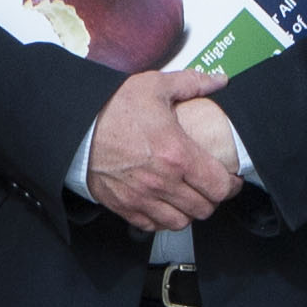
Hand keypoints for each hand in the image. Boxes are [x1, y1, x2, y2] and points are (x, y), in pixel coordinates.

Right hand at [86, 67, 239, 230]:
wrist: (76, 126)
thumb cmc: (113, 107)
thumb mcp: (155, 86)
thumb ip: (192, 83)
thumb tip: (219, 80)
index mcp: (177, 154)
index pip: (219, 186)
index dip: (230, 185)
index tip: (230, 179)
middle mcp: (162, 181)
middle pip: (203, 208)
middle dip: (212, 199)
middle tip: (210, 187)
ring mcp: (142, 198)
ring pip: (180, 222)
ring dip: (189, 212)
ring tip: (189, 198)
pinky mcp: (124, 206)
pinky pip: (152, 225)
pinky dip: (162, 219)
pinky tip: (164, 204)